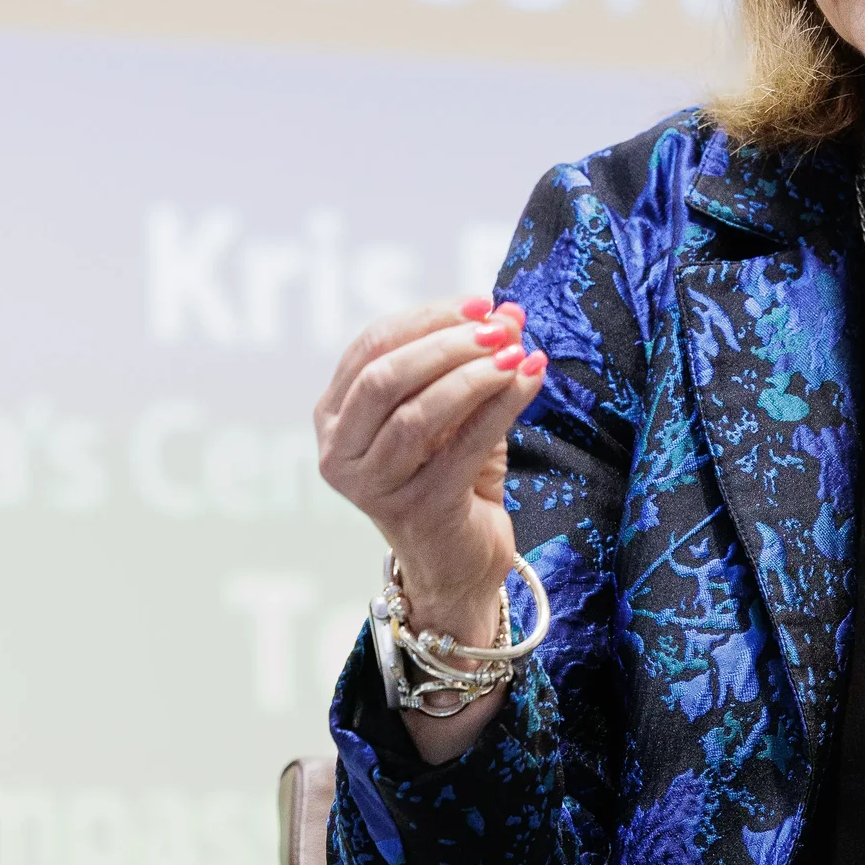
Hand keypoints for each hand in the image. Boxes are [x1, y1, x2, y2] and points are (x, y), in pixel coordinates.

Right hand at [315, 296, 546, 664]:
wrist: (460, 562)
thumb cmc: (452, 475)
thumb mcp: (453, 411)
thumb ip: (471, 363)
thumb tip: (507, 312)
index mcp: (333, 417)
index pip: (371, 347)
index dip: (426, 318)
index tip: (480, 302)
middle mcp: (338, 453)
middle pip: (385, 377)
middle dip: (446, 343)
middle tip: (500, 326)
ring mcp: (372, 487)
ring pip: (418, 413)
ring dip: (473, 373)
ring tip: (517, 352)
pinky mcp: (417, 511)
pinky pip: (462, 446)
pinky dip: (501, 406)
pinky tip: (530, 379)